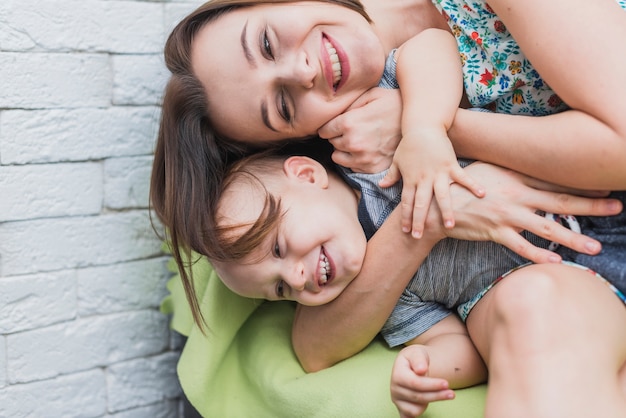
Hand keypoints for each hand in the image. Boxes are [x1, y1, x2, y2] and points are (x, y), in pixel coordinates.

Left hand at [318, 87, 401, 172]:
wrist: (419, 124)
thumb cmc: (395, 105)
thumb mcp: (372, 94)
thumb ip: (350, 103)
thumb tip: (335, 112)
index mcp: (349, 123)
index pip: (324, 130)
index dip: (330, 126)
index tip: (338, 123)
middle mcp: (353, 143)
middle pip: (332, 143)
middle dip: (338, 136)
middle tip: (353, 129)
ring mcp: (362, 158)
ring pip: (338, 157)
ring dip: (344, 150)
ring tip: (358, 140)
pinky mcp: (371, 168)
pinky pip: (352, 167)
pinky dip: (355, 159)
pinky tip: (366, 149)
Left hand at [380, 128, 484, 237]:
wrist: (423, 126)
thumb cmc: (409, 144)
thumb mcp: (397, 160)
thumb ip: (391, 175)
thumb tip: (381, 186)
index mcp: (410, 179)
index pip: (406, 203)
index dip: (406, 217)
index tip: (406, 231)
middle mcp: (424, 179)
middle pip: (421, 204)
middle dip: (420, 221)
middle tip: (419, 236)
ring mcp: (438, 173)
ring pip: (442, 195)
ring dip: (446, 211)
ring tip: (450, 225)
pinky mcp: (451, 165)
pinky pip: (462, 178)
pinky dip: (472, 185)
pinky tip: (482, 194)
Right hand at [391, 345, 453, 417]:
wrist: (411, 364)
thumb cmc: (415, 358)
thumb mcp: (417, 352)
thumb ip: (419, 359)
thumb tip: (421, 370)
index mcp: (397, 374)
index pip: (415, 383)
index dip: (432, 385)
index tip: (446, 383)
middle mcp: (394, 389)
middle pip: (418, 397)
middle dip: (437, 395)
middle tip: (452, 393)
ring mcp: (397, 400)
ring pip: (416, 409)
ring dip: (430, 402)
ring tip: (436, 393)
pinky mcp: (401, 408)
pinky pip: (411, 416)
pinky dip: (419, 412)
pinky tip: (425, 407)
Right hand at [426, 161, 622, 263]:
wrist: (436, 205)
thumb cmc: (461, 187)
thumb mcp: (488, 171)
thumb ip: (511, 173)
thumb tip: (530, 173)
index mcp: (515, 178)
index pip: (555, 181)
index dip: (581, 185)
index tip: (605, 188)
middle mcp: (516, 194)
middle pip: (560, 201)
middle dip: (591, 206)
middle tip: (616, 208)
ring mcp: (506, 214)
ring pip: (546, 227)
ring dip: (572, 238)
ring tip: (595, 248)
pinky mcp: (494, 231)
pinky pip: (520, 246)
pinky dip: (538, 254)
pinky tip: (557, 261)